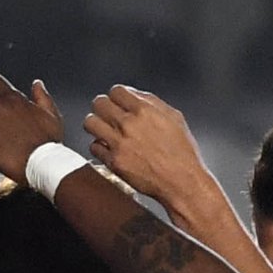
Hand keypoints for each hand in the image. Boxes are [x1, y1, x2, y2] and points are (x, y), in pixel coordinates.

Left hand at [86, 85, 220, 216]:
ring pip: (90, 123)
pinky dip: (100, 147)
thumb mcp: (174, 118)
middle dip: (102, 108)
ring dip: (96, 125)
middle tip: (107, 115)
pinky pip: (94, 147)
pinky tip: (110, 149)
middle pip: (98, 103)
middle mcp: (129, 124)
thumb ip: (152, 103)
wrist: (181, 182)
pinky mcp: (114, 162)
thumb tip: (134, 95)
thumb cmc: (182, 153)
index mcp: (144, 110)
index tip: (117, 103)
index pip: (116, 91)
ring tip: (103, 130)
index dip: (116, 97)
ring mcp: (119, 143)